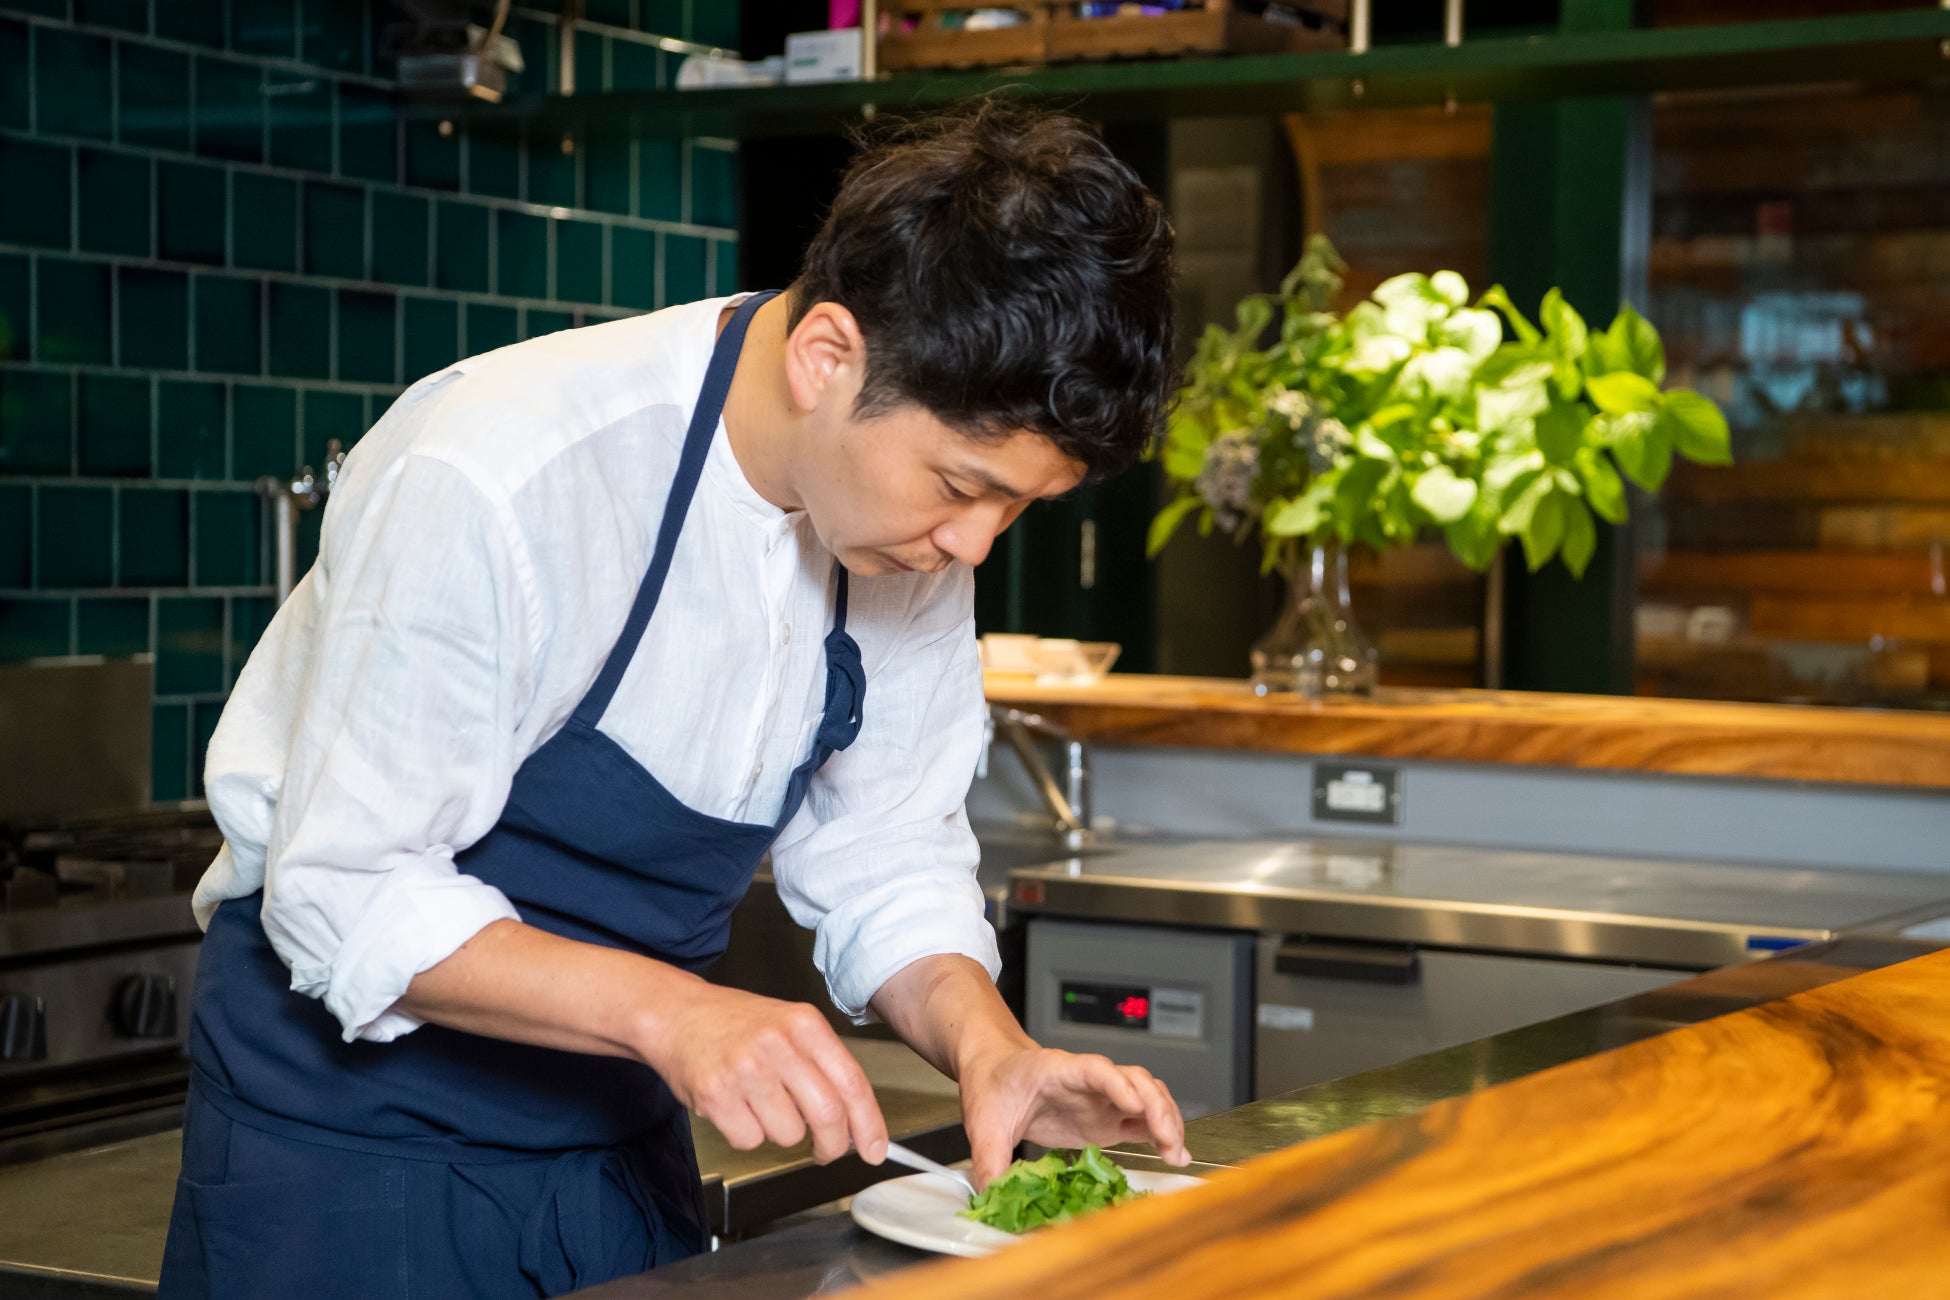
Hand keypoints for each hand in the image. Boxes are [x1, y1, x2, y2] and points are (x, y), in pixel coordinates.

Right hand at [639, 978, 888, 1166]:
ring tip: (760, 1103)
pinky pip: (750, 1141)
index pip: (852, 1082)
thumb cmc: (736, 1025)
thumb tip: (857, 1122)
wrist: (676, 1014)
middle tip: (825, 1151)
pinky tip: (735, 1106)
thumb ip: (824, 1067)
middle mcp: (777, 1043)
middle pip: (827, 1115)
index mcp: (805, 1024)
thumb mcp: (789, 1027)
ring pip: (788, 1134)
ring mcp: (745, 1068)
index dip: (870, 1124)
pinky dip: (746, 1134)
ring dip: (780, 1133)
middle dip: (832, 1145)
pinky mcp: (715, 1093)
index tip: (875, 1149)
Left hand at [957, 1045, 1188, 1187]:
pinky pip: (1143, 1121)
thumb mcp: (984, 1121)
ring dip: (1167, 1120)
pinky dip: (1162, 1134)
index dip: (1117, 1084)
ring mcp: (1102, 1100)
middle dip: (1156, 1107)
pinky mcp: (1107, 1119)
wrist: (996, 1068)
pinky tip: (1175, 1155)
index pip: (1095, 1069)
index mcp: (1059, 1070)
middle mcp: (1090, 1082)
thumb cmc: (994, 1082)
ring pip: (1148, 1097)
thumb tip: (991, 1196)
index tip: (1133, 1103)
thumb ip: (989, 1159)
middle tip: (1167, 1139)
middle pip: (1135, 1081)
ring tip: (1176, 1152)